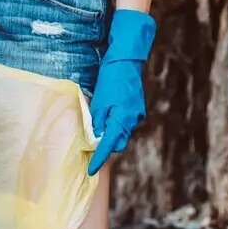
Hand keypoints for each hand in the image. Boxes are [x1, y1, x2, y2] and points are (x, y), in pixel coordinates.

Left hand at [87, 9, 155, 175]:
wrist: (127, 59)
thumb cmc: (111, 78)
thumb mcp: (99, 101)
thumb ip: (98, 121)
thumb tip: (95, 137)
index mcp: (122, 119)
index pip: (109, 145)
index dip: (99, 159)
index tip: (91, 170)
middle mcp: (132, 119)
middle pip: (118, 141)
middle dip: (106, 147)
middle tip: (91, 148)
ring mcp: (136, 113)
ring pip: (122, 132)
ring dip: (110, 134)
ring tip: (97, 130)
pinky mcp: (136, 107)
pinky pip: (125, 122)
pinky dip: (116, 124)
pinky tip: (107, 117)